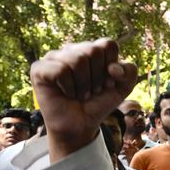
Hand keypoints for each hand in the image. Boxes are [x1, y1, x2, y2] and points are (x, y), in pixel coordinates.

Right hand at [30, 39, 137, 160]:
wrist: (81, 124)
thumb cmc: (98, 103)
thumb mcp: (123, 88)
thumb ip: (130, 72)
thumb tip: (112, 67)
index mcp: (92, 50)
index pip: (108, 44)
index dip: (112, 66)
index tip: (108, 83)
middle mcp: (73, 49)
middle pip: (94, 50)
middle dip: (98, 77)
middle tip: (93, 91)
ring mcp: (54, 57)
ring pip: (78, 59)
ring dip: (84, 84)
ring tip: (81, 94)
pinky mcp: (39, 68)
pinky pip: (60, 70)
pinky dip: (69, 87)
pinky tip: (67, 93)